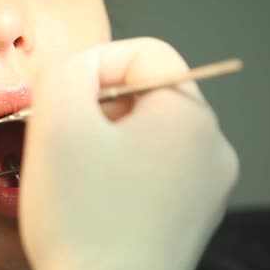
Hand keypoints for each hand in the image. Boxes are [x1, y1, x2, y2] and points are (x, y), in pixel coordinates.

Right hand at [20, 38, 238, 269]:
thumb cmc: (80, 217)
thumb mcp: (58, 120)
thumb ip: (67, 71)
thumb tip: (80, 73)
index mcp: (189, 115)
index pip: (144, 52)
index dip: (93, 63)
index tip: (60, 96)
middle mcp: (211, 146)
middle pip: (147, 92)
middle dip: (97, 104)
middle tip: (62, 134)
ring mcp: (207, 184)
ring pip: (148, 131)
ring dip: (107, 136)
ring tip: (76, 167)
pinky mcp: (191, 214)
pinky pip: (154, 167)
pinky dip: (121, 167)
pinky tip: (97, 194)